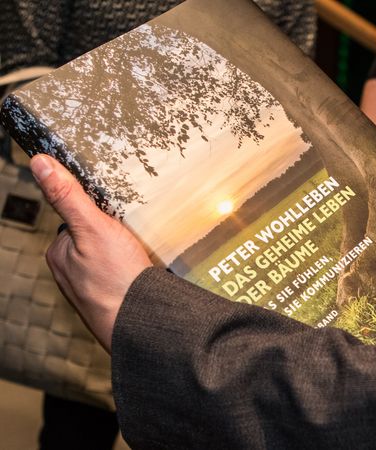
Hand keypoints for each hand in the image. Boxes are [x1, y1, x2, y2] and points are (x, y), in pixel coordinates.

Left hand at [31, 154, 151, 352]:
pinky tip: (143, 272)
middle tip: (132, 236)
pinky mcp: (111, 299)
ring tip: (140, 255)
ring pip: (109, 257)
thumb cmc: (116, 278)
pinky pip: (120, 274)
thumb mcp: (93, 227)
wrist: (142, 323)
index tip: (117, 215)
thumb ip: (68, 196)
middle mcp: (70, 272)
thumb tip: (39, 163)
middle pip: (94, 237)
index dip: (99, 212)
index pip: (77, 218)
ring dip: (126, 253)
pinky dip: (132, 271)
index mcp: (59, 252)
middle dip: (114, 233)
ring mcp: (91, 287)